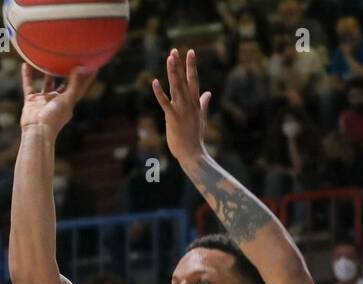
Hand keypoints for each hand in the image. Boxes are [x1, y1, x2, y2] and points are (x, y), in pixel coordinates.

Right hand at [18, 63, 95, 138]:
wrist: (37, 130)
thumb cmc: (54, 117)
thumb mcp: (67, 99)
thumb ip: (74, 84)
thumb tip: (80, 68)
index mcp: (68, 102)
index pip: (79, 87)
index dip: (86, 77)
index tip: (93, 64)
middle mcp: (57, 100)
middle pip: (63, 83)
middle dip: (67, 72)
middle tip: (70, 57)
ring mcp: (44, 100)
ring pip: (47, 83)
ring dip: (47, 72)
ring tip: (48, 58)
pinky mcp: (31, 101)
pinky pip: (29, 85)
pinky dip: (27, 76)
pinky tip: (25, 65)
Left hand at [151, 48, 210, 163]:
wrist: (193, 153)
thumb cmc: (196, 137)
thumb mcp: (202, 118)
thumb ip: (204, 103)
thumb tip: (208, 93)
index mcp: (195, 103)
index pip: (194, 80)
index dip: (191, 66)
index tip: (190, 52)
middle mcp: (189, 104)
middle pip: (184, 80)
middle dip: (180, 65)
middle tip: (175, 50)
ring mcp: (181, 110)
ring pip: (176, 87)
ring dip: (173, 72)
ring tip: (170, 58)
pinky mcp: (173, 118)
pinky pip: (165, 102)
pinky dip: (159, 92)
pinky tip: (154, 81)